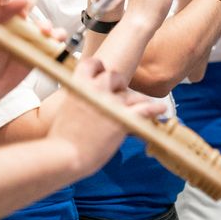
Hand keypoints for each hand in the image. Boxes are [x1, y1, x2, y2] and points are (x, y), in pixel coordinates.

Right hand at [49, 58, 166, 175]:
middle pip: (115, 76)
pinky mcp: (123, 118)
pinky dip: (154, 109)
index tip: (102, 71)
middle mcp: (95, 89)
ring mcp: (110, 102)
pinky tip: (160, 109)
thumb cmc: (60, 140)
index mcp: (78, 85)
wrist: (63, 155)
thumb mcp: (63, 113)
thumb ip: (76, 104)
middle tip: (120, 93)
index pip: (93, 64)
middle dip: (119, 84)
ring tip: (145, 103)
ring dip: (137, 99)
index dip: (99, 67)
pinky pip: (145, 109)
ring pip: (131, 94)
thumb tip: (82, 107)